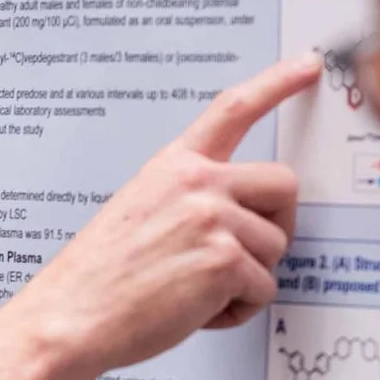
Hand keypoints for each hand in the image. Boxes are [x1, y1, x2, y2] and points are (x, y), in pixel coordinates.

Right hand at [7, 57, 313, 374]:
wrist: (72, 314)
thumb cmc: (100, 275)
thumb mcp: (139, 209)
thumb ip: (189, 197)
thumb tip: (240, 214)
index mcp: (175, 166)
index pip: (233, 109)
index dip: (277, 83)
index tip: (307, 65)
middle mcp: (197, 183)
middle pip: (284, 185)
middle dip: (276, 223)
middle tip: (247, 253)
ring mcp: (212, 218)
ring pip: (275, 247)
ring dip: (247, 278)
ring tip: (198, 291)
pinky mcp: (223, 260)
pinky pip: (263, 288)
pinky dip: (237, 310)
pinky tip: (196, 310)